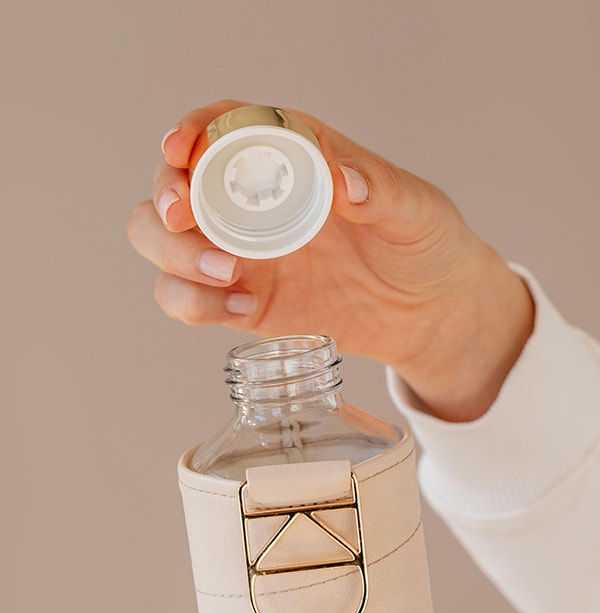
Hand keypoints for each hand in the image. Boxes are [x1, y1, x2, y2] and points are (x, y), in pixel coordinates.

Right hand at [127, 100, 533, 421]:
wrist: (427, 311)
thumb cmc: (423, 245)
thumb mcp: (415, 210)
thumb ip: (382, 191)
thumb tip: (345, 180)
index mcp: (290, 157)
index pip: (221, 128)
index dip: (190, 131)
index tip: (180, 149)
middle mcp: (252, 203)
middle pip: (173, 188)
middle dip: (163, 201)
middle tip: (186, 221)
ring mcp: (240, 253)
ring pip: (164, 245)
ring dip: (174, 257)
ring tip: (228, 275)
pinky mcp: (241, 301)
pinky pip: (188, 300)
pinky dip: (194, 304)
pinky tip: (239, 306)